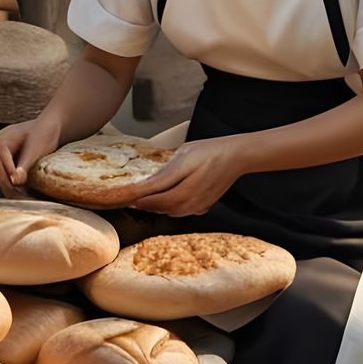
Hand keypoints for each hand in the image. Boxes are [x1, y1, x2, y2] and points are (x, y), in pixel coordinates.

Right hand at [0, 115, 61, 196]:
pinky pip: (6, 176)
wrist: (48, 128)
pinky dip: (14, 185)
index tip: (21, 194)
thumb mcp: (35, 149)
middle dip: (10, 188)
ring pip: (1, 177)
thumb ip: (24, 164)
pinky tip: (23, 195)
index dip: (11, 180)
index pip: (2, 166)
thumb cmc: (43, 134)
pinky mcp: (5, 163)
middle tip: (22, 201)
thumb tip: (15, 182)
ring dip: (11, 189)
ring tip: (23, 201)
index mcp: (0, 142)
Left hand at [132, 138, 248, 216]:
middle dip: (147, 205)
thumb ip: (165, 174)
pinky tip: (168, 199)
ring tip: (146, 200)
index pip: (155, 200)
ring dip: (159, 207)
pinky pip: (184, 211)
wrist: (236, 156)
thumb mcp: (183, 156)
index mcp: (184, 190)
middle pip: (163, 209)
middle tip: (133, 200)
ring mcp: (200, 206)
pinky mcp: (205, 205)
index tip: (126, 198)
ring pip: (173, 212)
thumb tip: (147, 185)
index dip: (139, 200)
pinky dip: (172, 208)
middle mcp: (192, 203)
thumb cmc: (210, 151)